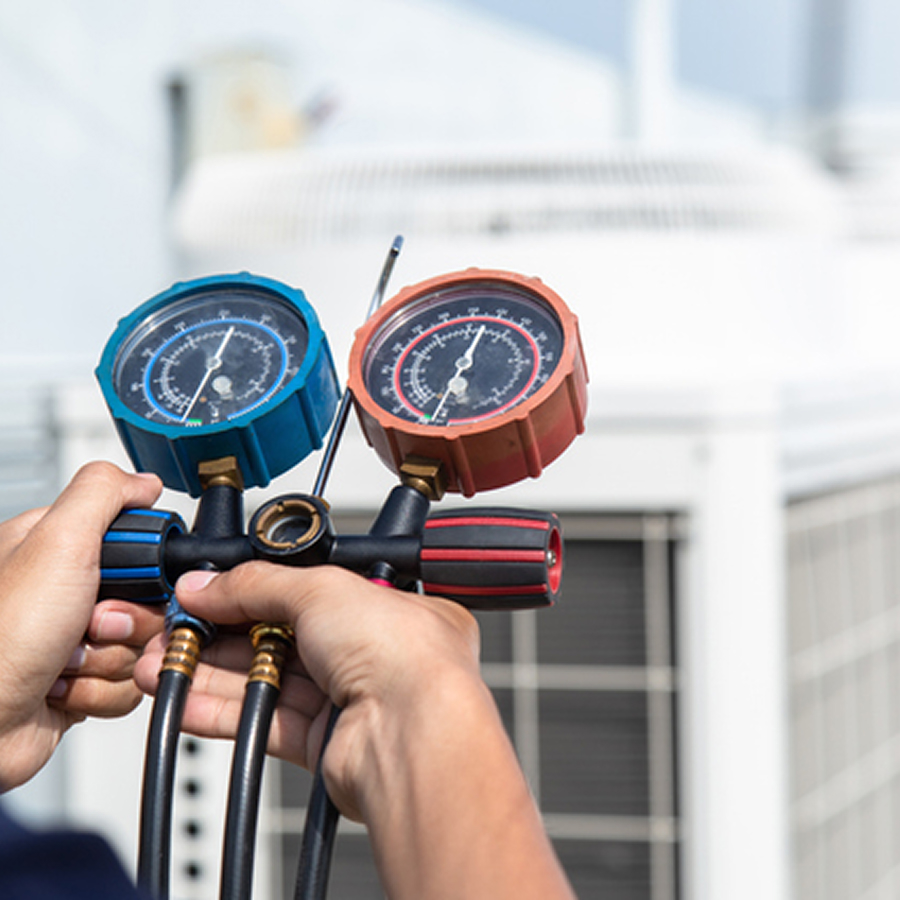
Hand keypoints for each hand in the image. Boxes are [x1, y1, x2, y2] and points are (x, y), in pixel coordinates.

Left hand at [0, 462, 164, 791]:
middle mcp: (67, 593)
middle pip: (149, 599)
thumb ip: (104, 495)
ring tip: (64, 661)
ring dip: (109, 660)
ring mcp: (74, 639)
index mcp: (58, 549)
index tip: (128, 580)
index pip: (138, 543)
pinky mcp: (81, 681)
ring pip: (141, 644)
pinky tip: (61, 688)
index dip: (146, 567)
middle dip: (127, 621)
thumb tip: (144, 480)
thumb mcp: (57, 543)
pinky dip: (99, 692)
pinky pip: (128, 684)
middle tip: (88, 625)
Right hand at [135, 562, 481, 819]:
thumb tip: (207, 584)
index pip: (307, 590)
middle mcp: (373, 650)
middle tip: (174, 628)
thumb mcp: (321, 589)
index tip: (205, 591)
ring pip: (266, 678)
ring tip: (163, 663)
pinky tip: (185, 701)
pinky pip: (263, 720)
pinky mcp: (326, 742)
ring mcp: (349, 697)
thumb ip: (257, 585)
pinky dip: (223, 710)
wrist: (414, 737)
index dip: (252, 590)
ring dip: (211, 671)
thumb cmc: (404, 655)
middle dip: (221, 631)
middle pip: (281, 634)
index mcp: (388, 604)